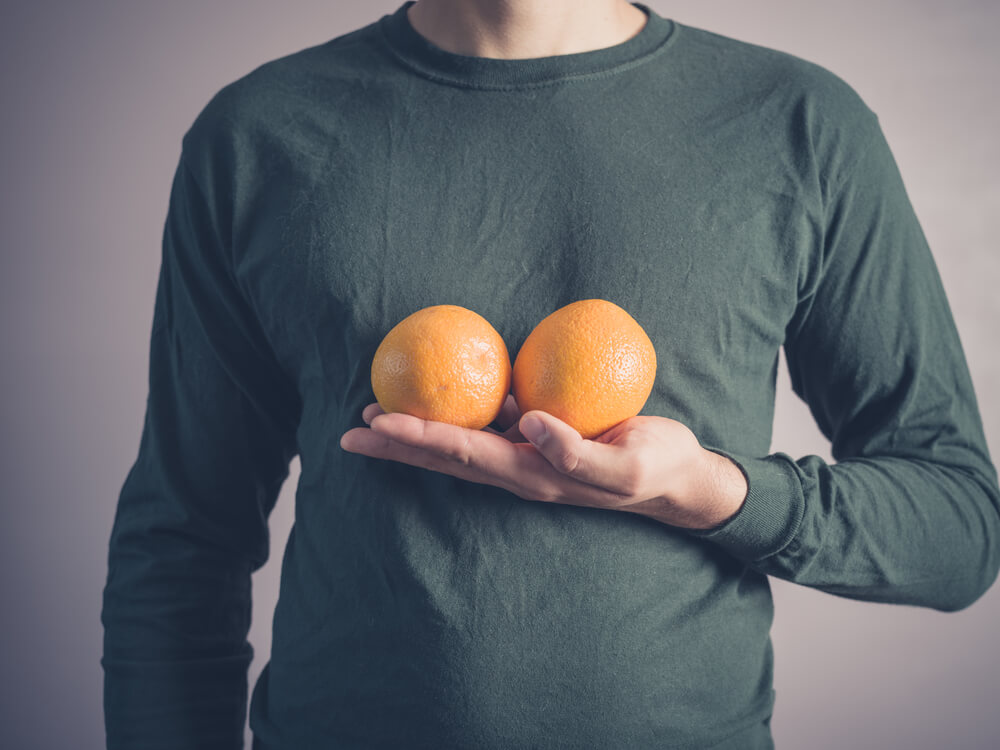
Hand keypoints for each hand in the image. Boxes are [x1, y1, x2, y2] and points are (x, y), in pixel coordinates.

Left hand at [340, 397, 747, 529]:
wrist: (678, 477)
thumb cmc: (656, 467)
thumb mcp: (627, 465)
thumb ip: (579, 451)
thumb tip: (531, 425)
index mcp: (533, 475)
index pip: (464, 454)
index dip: (419, 437)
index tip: (379, 423)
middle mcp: (519, 469)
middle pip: (446, 455)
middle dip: (399, 443)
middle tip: (352, 430)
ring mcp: (526, 456)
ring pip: (460, 442)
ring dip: (417, 431)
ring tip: (377, 416)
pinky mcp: (539, 439)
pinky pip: (491, 424)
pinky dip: (458, 413)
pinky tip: (441, 395)